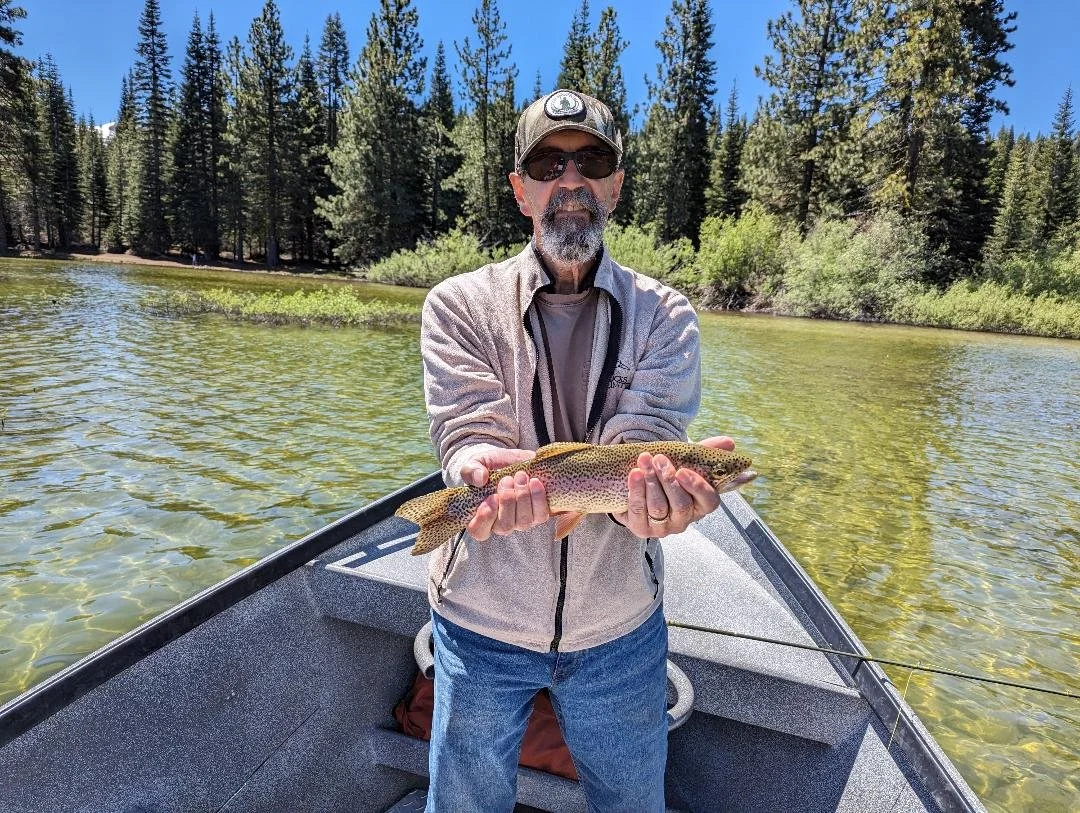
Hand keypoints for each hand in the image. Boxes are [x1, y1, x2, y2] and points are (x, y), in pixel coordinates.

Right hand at [460, 448, 549, 541]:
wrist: (512, 461)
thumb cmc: (489, 467)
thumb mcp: (475, 463)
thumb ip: (471, 470)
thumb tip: (480, 479)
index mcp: (481, 516)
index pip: (478, 530)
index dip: (484, 519)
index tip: (491, 497)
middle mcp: (500, 524)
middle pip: (505, 526)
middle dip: (507, 501)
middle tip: (507, 479)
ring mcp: (520, 522)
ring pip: (523, 522)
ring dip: (523, 497)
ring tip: (521, 476)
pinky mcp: (537, 515)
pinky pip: (541, 515)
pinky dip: (538, 498)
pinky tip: (534, 482)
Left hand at [615, 436, 734, 538]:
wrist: (637, 489)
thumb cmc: (668, 477)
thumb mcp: (686, 462)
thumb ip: (706, 452)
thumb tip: (729, 443)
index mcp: (700, 505)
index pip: (708, 502)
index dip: (697, 487)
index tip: (682, 470)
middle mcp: (684, 520)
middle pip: (681, 504)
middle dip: (668, 479)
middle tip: (659, 458)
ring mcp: (663, 528)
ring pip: (659, 506)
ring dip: (651, 481)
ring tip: (644, 460)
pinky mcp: (642, 529)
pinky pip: (639, 511)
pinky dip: (636, 490)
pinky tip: (634, 474)